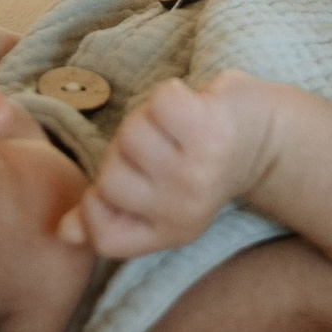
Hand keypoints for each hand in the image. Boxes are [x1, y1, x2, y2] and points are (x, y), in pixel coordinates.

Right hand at [68, 71, 277, 259]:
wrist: (270, 140)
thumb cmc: (202, 163)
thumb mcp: (160, 201)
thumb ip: (111, 216)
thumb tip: (61, 232)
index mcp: (170, 232)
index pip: (104, 236)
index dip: (95, 207)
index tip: (120, 180)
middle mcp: (183, 208)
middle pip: (110, 178)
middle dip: (124, 152)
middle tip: (159, 146)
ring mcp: (196, 170)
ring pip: (129, 136)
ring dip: (148, 121)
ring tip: (177, 128)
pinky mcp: (208, 130)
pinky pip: (159, 102)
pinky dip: (171, 95)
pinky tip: (192, 106)